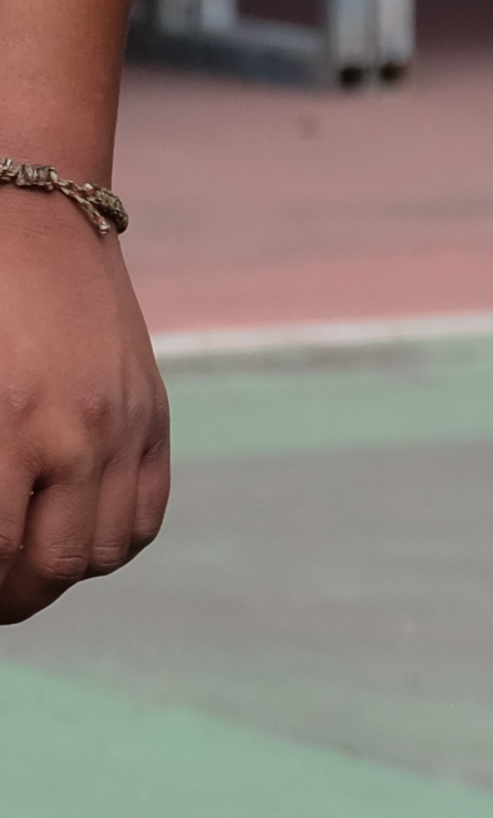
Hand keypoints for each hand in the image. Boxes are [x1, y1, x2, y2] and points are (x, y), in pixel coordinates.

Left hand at [0, 202, 166, 620]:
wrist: (33, 221)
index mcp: (11, 425)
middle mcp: (79, 434)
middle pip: (55, 567)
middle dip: (13, 596)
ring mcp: (127, 425)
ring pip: (105, 552)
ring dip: (61, 572)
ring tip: (26, 564)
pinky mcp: (154, 416)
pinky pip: (145, 514)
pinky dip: (110, 541)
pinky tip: (70, 529)